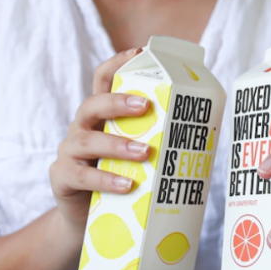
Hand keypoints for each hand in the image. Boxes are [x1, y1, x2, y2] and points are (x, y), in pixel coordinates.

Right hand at [49, 48, 150, 231]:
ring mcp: (69, 152)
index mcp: (101, 115)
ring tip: (145, 152)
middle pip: (92, 104)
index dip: (118, 62)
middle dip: (118, 102)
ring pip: (88, 140)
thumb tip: (208, 130)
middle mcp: (82, 127)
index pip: (103, 79)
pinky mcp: (62, 177)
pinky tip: (127, 185)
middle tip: (145, 106)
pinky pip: (82, 176)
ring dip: (118, 144)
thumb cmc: (122, 178)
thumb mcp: (137, 154)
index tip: (140, 50)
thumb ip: (158, 138)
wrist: (89, 219)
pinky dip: (106, 180)